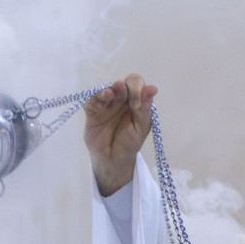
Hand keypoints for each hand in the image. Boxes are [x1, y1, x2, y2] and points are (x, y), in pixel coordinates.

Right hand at [84, 73, 155, 196]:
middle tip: (125, 98)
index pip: (137, 84)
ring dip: (108, 90)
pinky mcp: (92, 112)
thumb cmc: (130, 143)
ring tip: (109, 94)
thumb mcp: (141, 127)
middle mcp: (120, 99)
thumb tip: (153, 88)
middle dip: (123, 87)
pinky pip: (90, 101)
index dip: (137, 90)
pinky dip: (94, 100)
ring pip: (105, 89)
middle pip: (122, 83)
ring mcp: (106, 105)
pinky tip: (99, 106)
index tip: (136, 106)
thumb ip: (145, 108)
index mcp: (135, 101)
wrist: (113, 160)